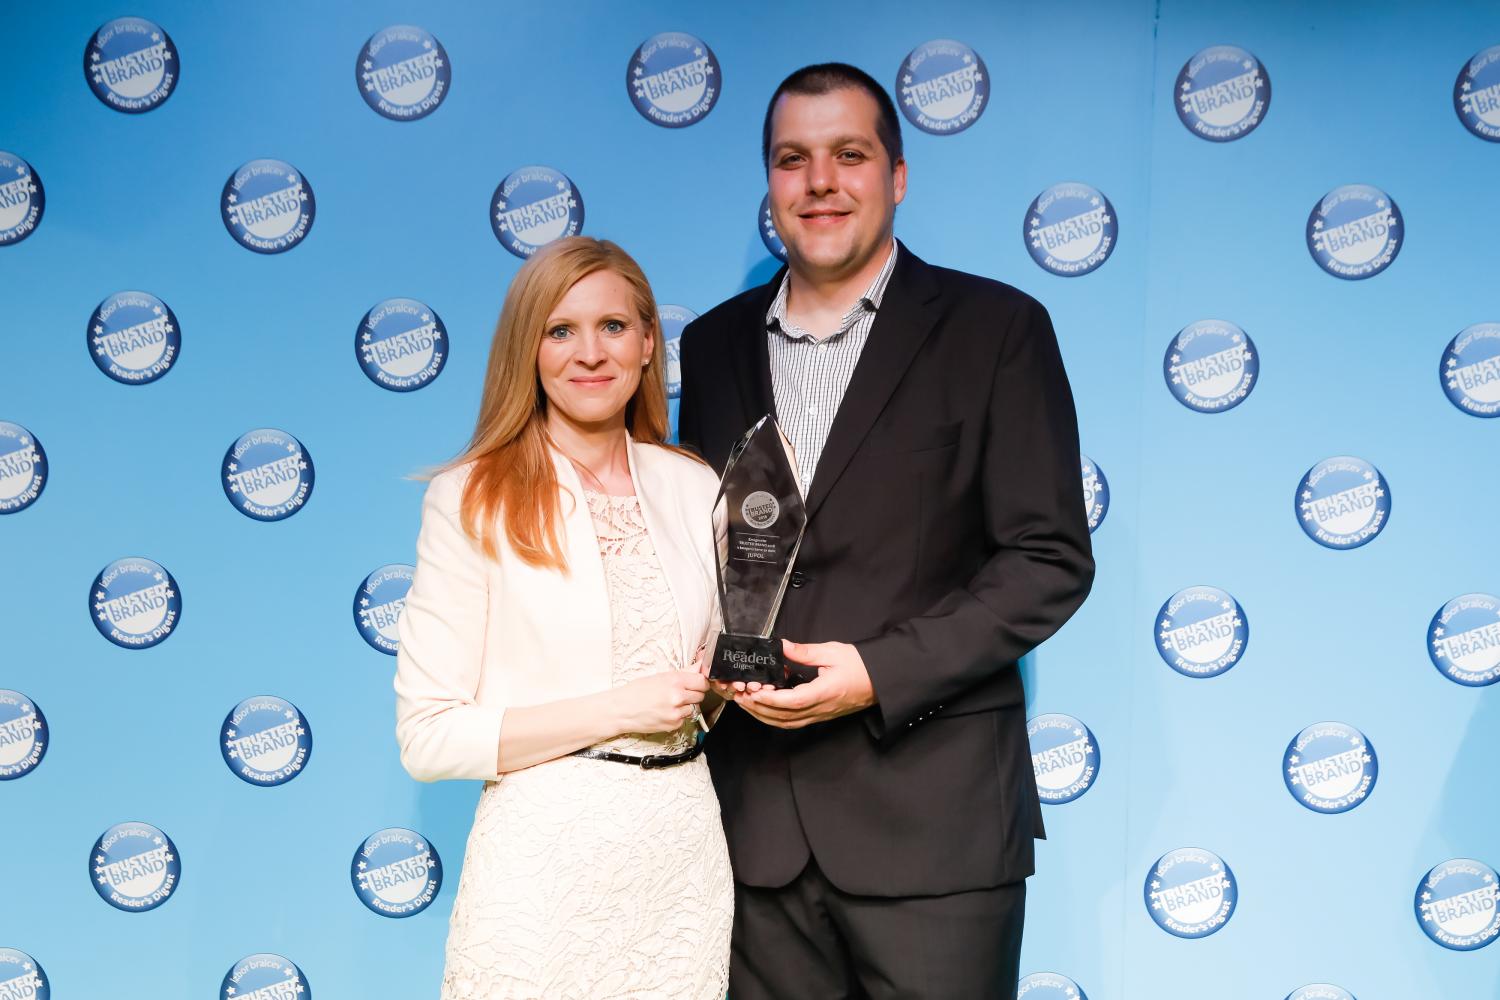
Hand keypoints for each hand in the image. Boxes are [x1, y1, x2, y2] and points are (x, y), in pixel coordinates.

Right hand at [617, 670, 707, 733]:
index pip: (702, 681)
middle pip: (700, 695)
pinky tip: (665, 712)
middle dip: (693, 694)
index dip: (700, 682)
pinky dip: (677, 716)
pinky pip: (684, 719)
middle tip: (679, 693)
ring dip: (685, 706)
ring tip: (668, 703)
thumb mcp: (660, 676)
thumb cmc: (637, 691)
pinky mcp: (674, 724)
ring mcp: (676, 712)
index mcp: (675, 680)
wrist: (621, 710)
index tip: (697, 683)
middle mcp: (678, 696)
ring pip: (693, 708)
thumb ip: (684, 672)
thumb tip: (700, 665)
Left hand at [734, 640, 874, 729]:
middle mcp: (821, 709)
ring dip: (764, 715)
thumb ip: (804, 652)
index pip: (791, 702)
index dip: (769, 699)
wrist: (881, 681)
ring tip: (747, 703)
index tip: (752, 691)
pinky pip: (794, 722)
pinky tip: (766, 708)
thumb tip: (781, 646)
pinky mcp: (821, 716)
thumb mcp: (832, 652)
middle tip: (740, 696)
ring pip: (786, 723)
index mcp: (824, 692)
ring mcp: (820, 715)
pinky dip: (776, 717)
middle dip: (758, 709)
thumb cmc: (861, 665)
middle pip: (784, 717)